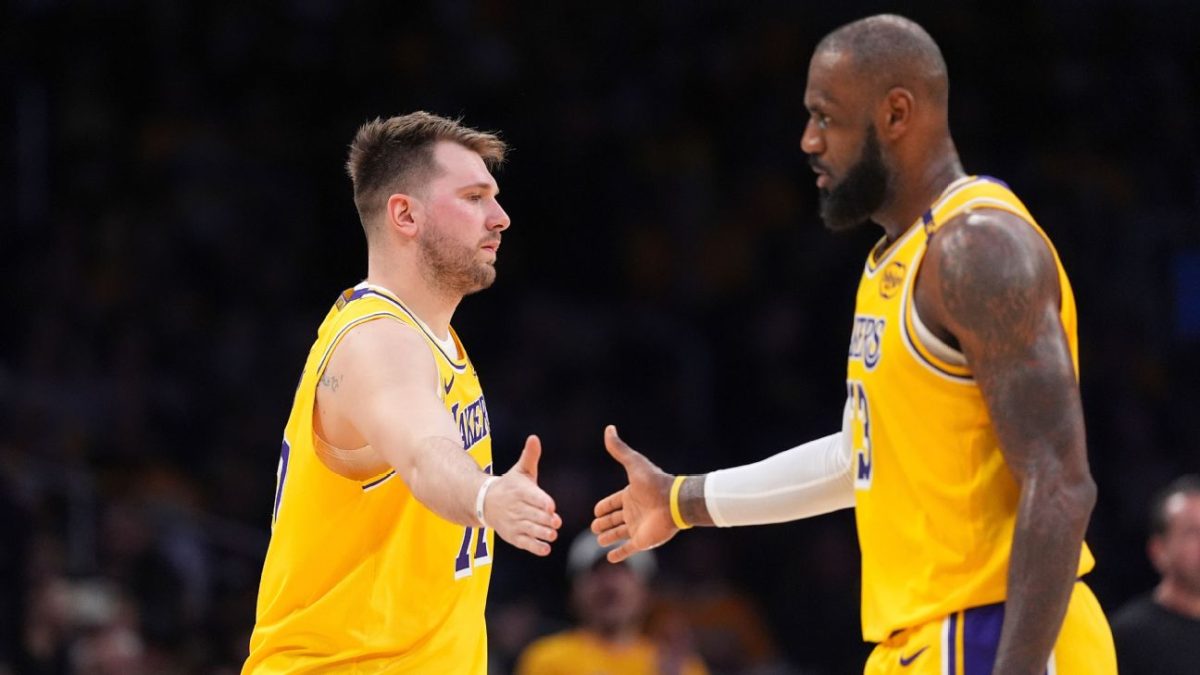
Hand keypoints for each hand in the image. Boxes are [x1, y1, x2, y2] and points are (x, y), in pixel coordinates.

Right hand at [484, 435, 561, 555]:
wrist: (484, 503)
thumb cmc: (510, 485)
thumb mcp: (520, 470)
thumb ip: (530, 456)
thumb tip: (534, 437)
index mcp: (520, 491)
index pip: (532, 497)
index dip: (542, 502)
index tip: (551, 507)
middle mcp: (516, 508)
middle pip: (532, 515)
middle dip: (545, 520)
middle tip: (556, 522)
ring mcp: (513, 523)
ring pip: (529, 530)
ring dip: (541, 533)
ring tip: (552, 534)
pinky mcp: (513, 536)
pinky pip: (524, 543)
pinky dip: (535, 547)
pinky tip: (545, 548)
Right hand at [591, 425, 677, 561]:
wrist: (674, 503)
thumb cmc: (654, 483)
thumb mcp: (634, 464)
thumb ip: (620, 449)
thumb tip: (609, 428)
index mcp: (631, 495)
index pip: (613, 502)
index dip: (604, 506)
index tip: (595, 511)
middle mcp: (634, 511)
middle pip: (615, 518)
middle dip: (603, 523)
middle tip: (593, 527)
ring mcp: (638, 527)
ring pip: (619, 533)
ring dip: (609, 537)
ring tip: (599, 541)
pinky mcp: (643, 540)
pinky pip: (628, 549)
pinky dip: (619, 554)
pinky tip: (610, 558)